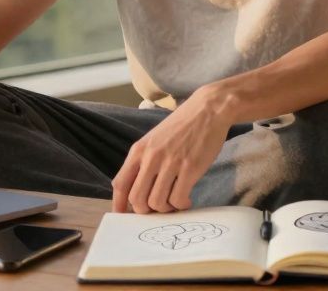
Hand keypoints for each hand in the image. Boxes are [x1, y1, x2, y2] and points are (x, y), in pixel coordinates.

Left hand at [111, 86, 232, 213]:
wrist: (207, 110)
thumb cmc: (181, 127)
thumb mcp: (154, 139)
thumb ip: (144, 161)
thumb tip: (137, 189)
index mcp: (139, 150)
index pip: (120, 183)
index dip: (119, 204)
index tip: (123, 216)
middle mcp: (151, 157)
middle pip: (136, 198)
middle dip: (146, 211)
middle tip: (158, 209)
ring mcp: (170, 163)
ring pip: (157, 202)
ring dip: (166, 209)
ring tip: (174, 202)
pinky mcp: (189, 168)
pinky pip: (178, 199)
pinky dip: (181, 205)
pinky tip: (187, 199)